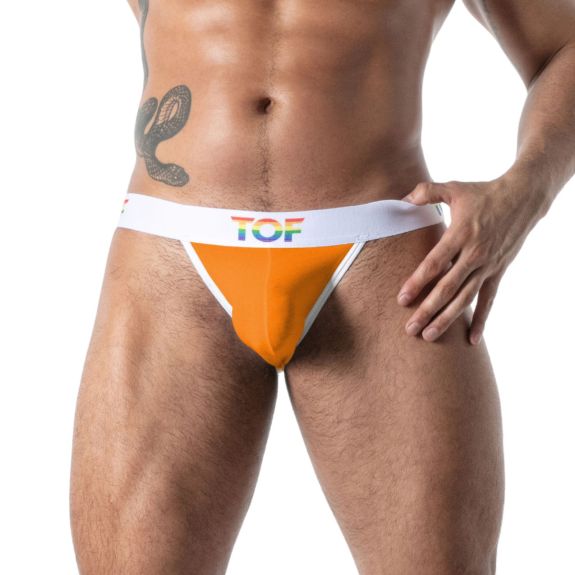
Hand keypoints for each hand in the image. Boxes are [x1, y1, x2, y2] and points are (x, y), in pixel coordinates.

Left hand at [397, 176, 547, 344]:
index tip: (402, 299)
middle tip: (410, 328)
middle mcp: (475, 254)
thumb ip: (427, 192)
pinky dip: (481, 320)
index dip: (417, 282)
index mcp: (461, 234)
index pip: (435, 263)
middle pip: (447, 288)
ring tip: (429, 336)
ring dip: (447, 319)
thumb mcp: (454, 188)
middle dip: (427, 309)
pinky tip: (472, 340)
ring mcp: (488, 266)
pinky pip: (488, 300)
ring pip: (465, 298)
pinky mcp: (498, 272)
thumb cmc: (484, 193)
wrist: (523, 198)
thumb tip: (403, 199)